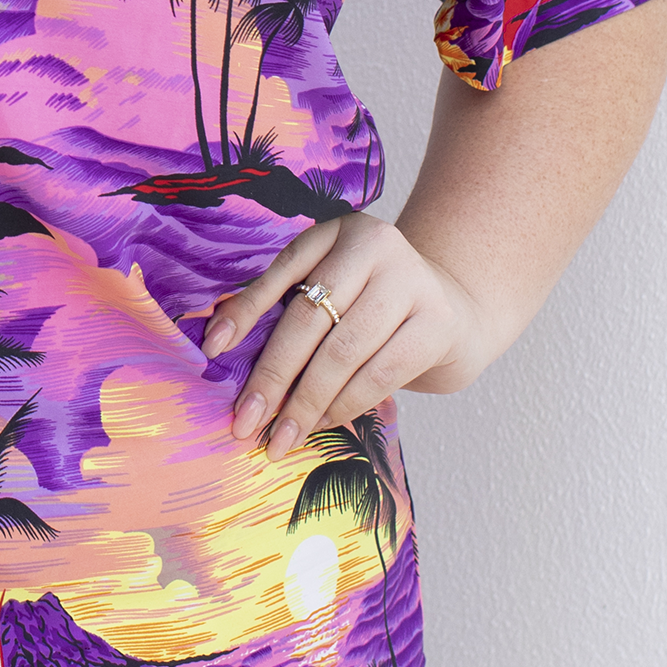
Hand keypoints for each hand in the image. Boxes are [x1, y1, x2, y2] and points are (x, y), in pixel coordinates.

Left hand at [198, 215, 497, 459]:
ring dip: (306, 402)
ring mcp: (411, 283)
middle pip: (309, 318)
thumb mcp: (331, 285)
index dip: (244, 312)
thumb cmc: (371, 304)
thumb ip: (285, 303)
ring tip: (281, 435)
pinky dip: (344, 404)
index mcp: (339, 230)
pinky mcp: (436, 324)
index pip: (283, 273)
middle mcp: (377, 246)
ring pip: (342, 353)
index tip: (212, 351)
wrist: (454, 311)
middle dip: (272, 376)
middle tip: (245, 420)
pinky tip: (322, 422)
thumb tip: (220, 344)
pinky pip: (378, 374)